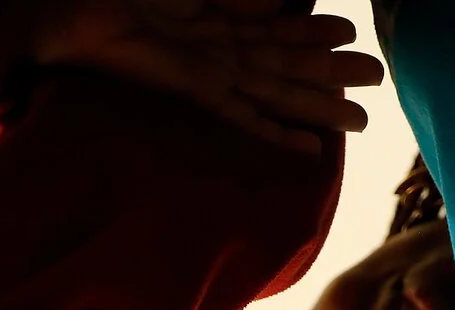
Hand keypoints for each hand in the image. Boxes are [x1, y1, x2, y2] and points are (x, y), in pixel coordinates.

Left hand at [31, 0, 382, 154]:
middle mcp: (217, 53)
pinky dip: (277, 133)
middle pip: (287, 66)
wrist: (76, 14)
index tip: (351, 32)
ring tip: (360, 120)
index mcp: (213, 23)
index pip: (276, 29)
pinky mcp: (193, 92)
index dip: (314, 31)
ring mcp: (208, 75)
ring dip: (318, 106)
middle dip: (332, 74)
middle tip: (379, 80)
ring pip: (277, 93)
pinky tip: (308, 150)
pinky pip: (243, 117)